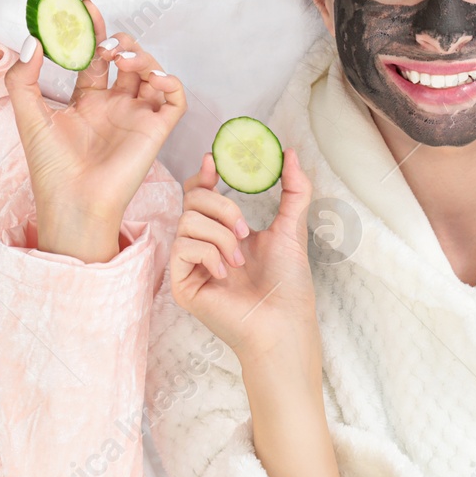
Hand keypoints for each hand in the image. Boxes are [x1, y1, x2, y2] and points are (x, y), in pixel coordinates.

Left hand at [4, 0, 186, 262]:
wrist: (72, 203)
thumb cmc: (50, 168)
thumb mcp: (27, 115)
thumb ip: (23, 77)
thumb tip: (33, 40)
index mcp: (85, 102)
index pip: (93, 58)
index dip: (93, 31)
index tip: (87, 7)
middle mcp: (114, 106)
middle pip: (127, 59)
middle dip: (119, 42)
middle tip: (104, 45)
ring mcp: (136, 116)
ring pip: (152, 72)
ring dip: (142, 56)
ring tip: (120, 58)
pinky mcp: (156, 130)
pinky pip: (174, 98)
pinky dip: (171, 81)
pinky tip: (152, 77)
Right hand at [170, 149, 321, 364]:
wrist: (283, 323)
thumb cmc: (288, 284)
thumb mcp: (292, 227)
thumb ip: (294, 189)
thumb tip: (290, 152)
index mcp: (224, 231)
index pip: (201, 193)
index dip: (204, 174)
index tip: (214, 159)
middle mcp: (204, 244)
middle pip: (192, 199)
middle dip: (221, 206)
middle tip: (245, 229)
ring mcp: (190, 264)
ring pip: (187, 221)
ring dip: (220, 235)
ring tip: (240, 260)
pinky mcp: (181, 284)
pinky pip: (182, 247)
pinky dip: (208, 253)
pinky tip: (224, 273)